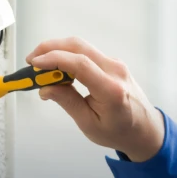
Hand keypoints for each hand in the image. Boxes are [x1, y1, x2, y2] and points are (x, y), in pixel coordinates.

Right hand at [26, 37, 164, 161]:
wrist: (145, 129)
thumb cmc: (120, 131)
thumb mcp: (89, 123)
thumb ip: (67, 102)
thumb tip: (45, 88)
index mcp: (111, 90)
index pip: (80, 64)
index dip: (54, 59)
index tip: (34, 64)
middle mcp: (115, 71)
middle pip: (79, 46)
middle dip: (50, 48)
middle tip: (31, 60)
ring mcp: (116, 65)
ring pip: (82, 46)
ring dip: (58, 50)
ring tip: (41, 66)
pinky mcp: (113, 64)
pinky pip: (88, 53)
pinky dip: (69, 56)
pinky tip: (58, 69)